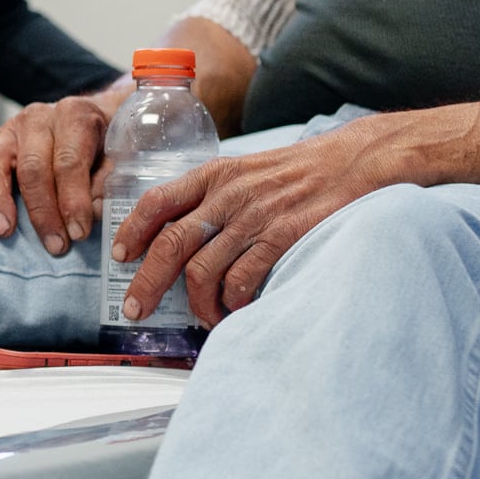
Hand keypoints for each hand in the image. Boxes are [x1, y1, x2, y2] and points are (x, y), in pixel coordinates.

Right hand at [0, 85, 127, 252]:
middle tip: (55, 245)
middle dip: (42, 211)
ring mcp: (10, 128)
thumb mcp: (118, 158)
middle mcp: (38, 118)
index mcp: (74, 115)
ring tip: (4, 231)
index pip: (68, 161)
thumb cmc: (102, 144)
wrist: (87, 119)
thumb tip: (91, 213)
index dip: (73, 199)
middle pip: (31, 166)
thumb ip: (105, 183)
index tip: (79, 231)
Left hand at [108, 118, 406, 327]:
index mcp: (215, 175)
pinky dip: (232, 303)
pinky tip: (235, 310)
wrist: (359, 161)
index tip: (120, 255)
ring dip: (198, 304)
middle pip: (170, 244)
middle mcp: (228, 194)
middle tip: (136, 309)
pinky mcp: (282, 237)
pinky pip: (241, 280)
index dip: (132, 230)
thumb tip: (184, 234)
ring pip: (203, 271)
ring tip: (206, 317)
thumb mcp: (249, 170)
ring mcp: (254, 216)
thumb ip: (216, 196)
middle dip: (146, 283)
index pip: (157, 201)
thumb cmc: (302, 171)